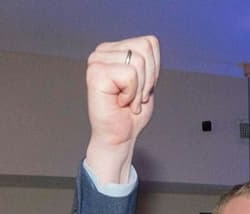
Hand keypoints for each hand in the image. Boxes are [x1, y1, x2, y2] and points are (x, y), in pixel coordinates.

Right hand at [85, 36, 160, 183]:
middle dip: (148, 78)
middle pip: (145, 49)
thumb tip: (151, 40)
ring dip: (139, 89)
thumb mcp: (147, 81)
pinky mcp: (95, 73)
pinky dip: (131, 93)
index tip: (142, 88)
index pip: (150, 43)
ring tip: (127, 101)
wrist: (120, 137)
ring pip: (138, 62)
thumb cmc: (131, 114)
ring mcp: (96, 61)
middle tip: (135, 97)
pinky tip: (120, 103)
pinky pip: (130, 74)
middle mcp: (102, 51)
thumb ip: (148, 60)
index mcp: (114, 49)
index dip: (154, 70)